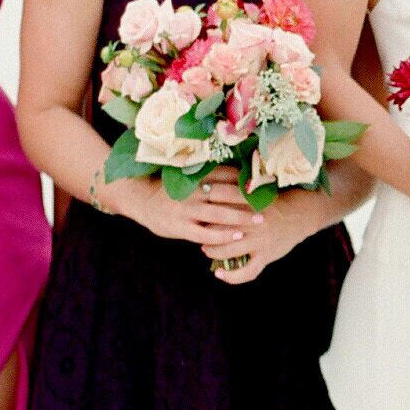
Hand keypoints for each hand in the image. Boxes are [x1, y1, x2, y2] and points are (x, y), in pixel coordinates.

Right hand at [127, 167, 261, 258]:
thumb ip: (207, 176)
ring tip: (260, 220)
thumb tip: (236, 173)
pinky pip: (206, 233)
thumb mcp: (186, 176)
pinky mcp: (181, 227)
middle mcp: (193, 191)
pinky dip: (223, 235)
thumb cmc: (169, 188)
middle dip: (250, 198)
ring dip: (242, 217)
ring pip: (220, 214)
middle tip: (269, 202)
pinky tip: (237, 236)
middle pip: (227, 193)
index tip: (263, 182)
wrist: (140, 198)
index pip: (226, 174)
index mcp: (195, 175)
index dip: (246, 179)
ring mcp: (187, 210)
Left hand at [208, 190, 311, 285]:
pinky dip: (232, 276)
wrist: (299, 215)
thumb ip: (234, 195)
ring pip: (229, 250)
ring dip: (213, 251)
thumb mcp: (254, 194)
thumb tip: (208, 192)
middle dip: (205, 234)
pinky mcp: (266, 256)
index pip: (219, 208)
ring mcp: (260, 241)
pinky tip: (219, 274)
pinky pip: (247, 272)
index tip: (198, 212)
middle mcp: (252, 223)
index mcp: (248, 204)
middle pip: (220, 230)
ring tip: (206, 249)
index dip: (206, 211)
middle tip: (199, 233)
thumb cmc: (272, 203)